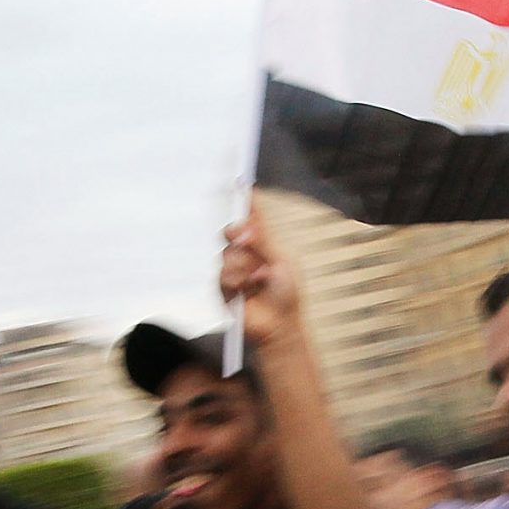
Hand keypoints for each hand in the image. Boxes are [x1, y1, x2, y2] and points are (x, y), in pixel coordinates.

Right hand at [218, 204, 304, 348]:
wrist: (279, 325)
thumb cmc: (287, 294)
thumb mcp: (282, 262)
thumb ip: (264, 241)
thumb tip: (246, 225)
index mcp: (263, 242)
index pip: (250, 217)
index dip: (243, 200)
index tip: (238, 183)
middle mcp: (246, 252)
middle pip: (231, 230)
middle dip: (240, 235)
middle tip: (250, 243)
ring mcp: (233, 268)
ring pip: (226, 253)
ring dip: (244, 266)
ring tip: (259, 280)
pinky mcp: (223, 286)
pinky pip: (222, 274)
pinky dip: (237, 282)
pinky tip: (248, 290)